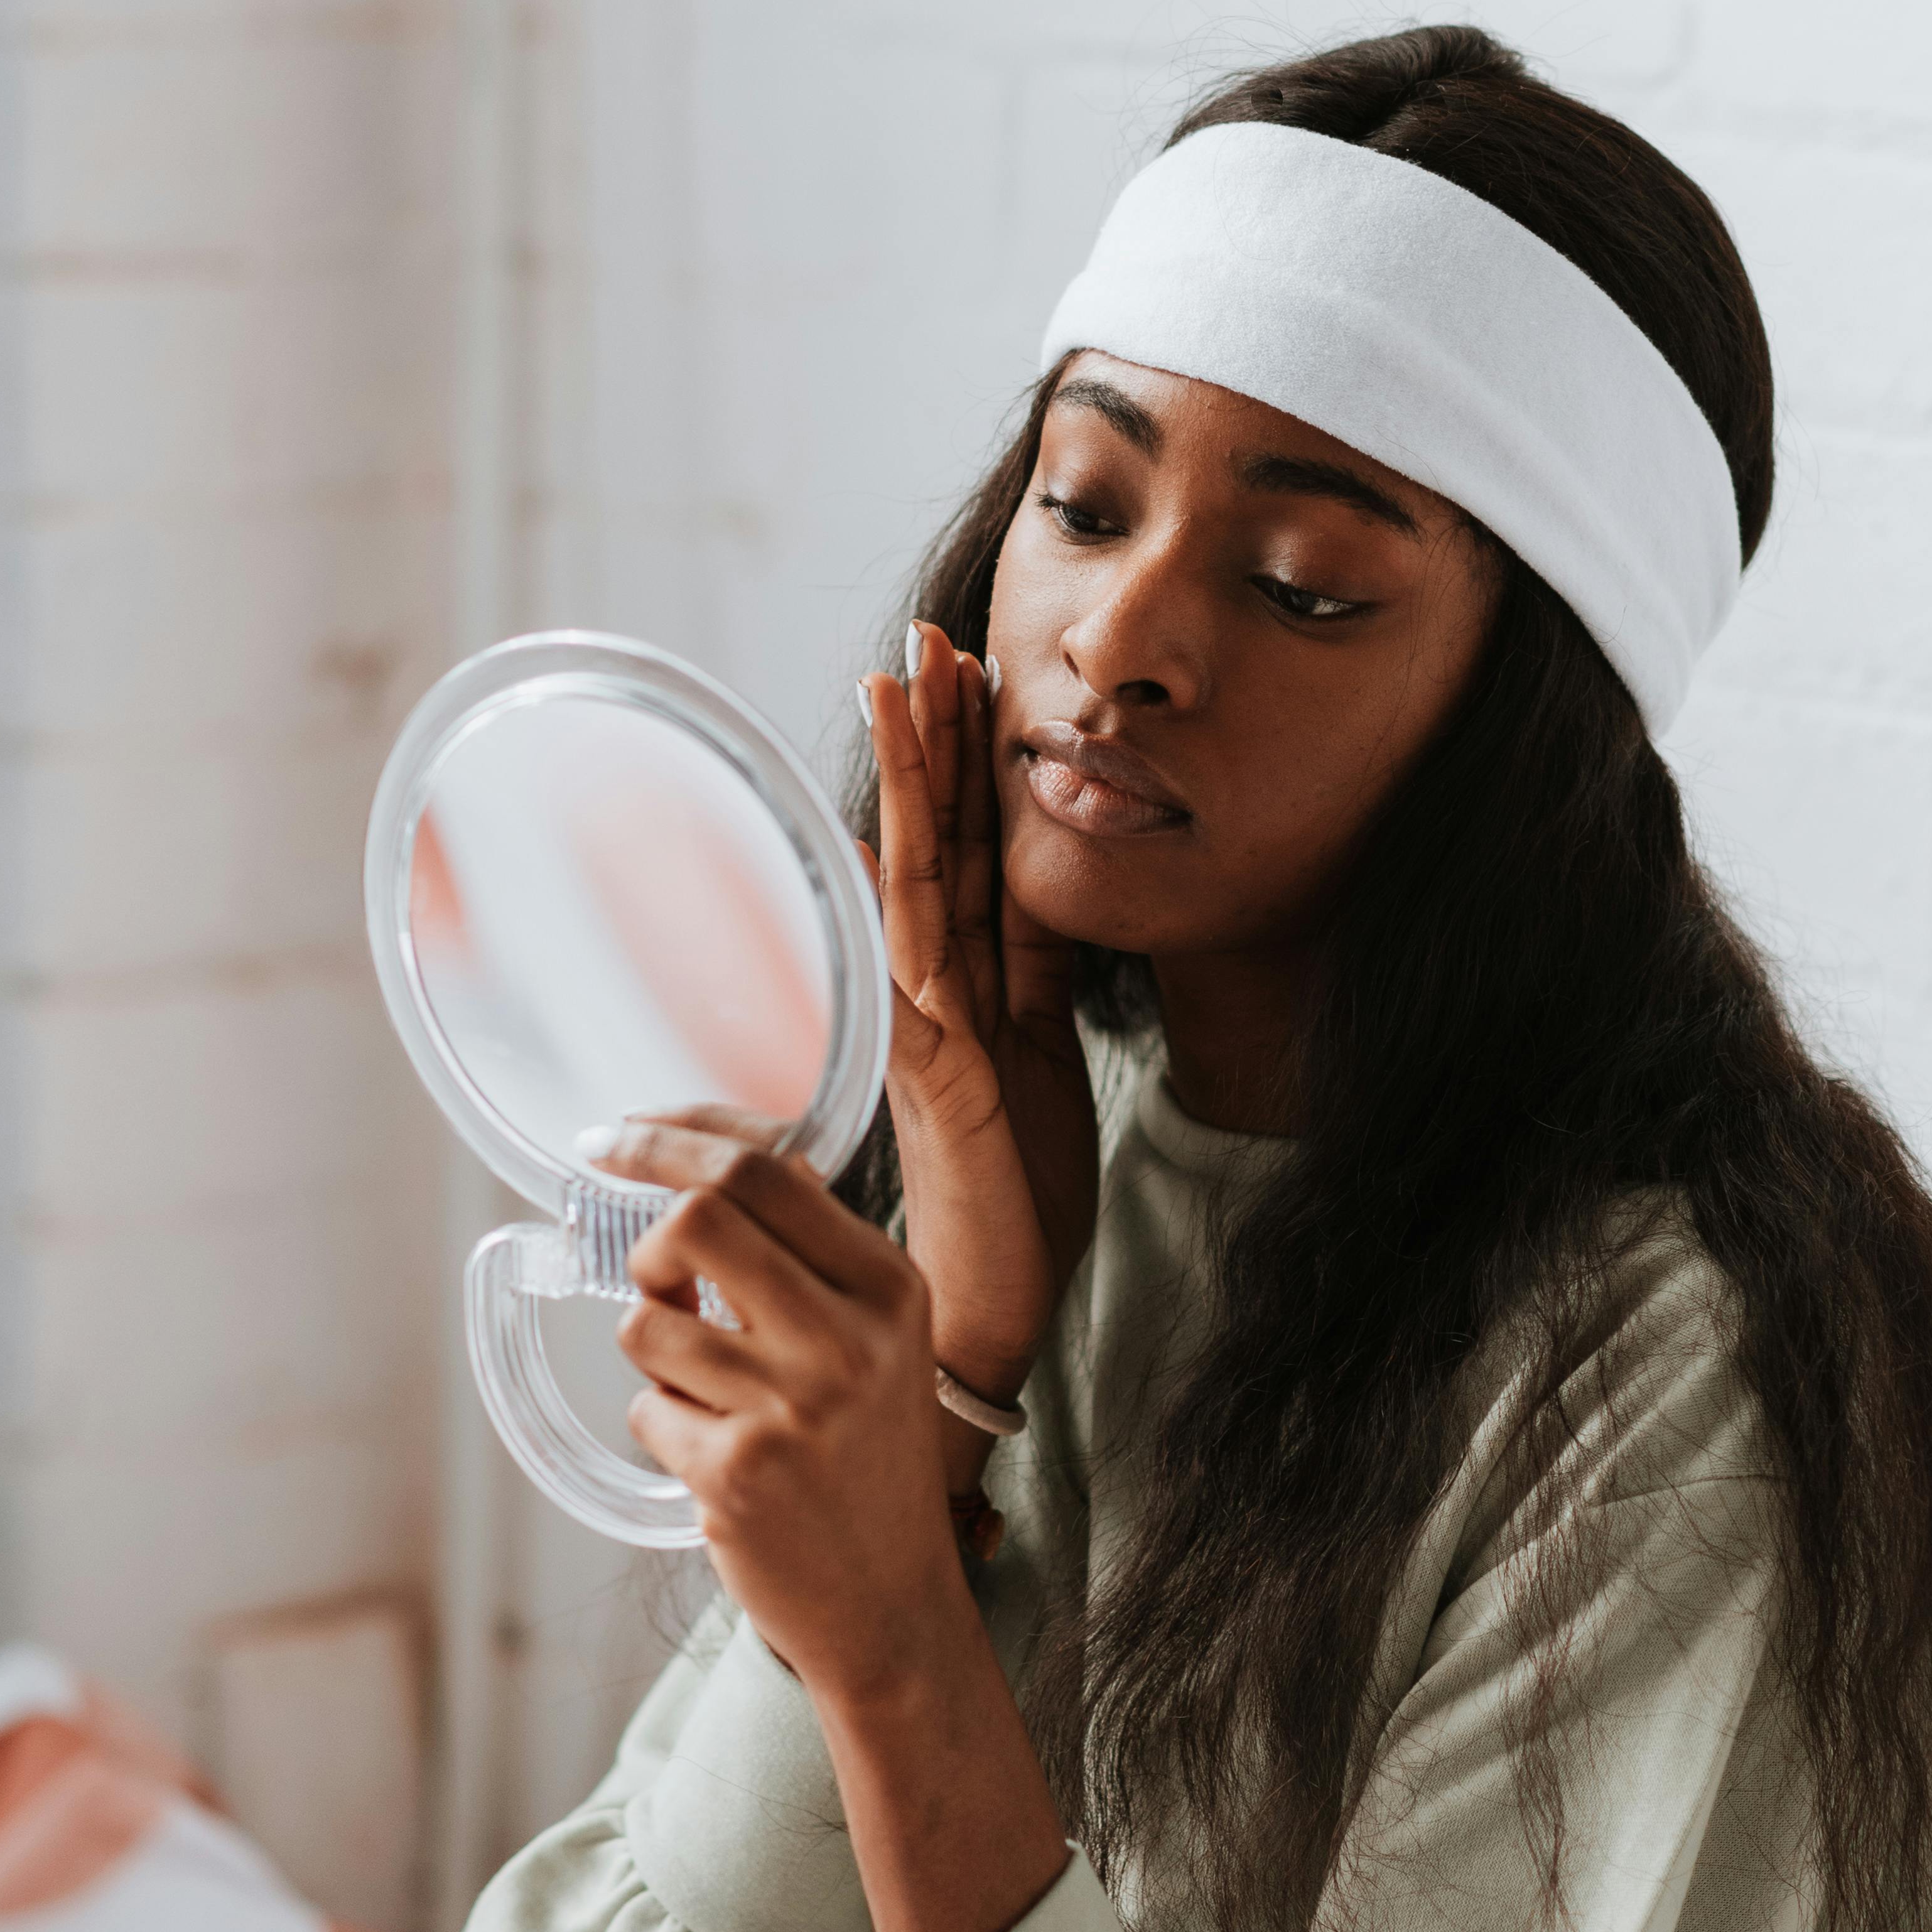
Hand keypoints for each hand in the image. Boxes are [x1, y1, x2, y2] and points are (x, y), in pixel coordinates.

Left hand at [616, 1143, 970, 1702]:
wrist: (892, 1599)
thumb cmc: (869, 1452)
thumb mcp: (879, 1334)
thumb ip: (810, 1250)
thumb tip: (708, 1164)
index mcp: (887, 1284)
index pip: (763, 1169)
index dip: (671, 1142)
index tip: (617, 1139)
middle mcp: (848, 1337)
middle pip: (697, 1218)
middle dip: (649, 1243)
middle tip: (656, 1278)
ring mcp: (793, 1407)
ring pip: (648, 1323)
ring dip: (653, 1349)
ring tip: (704, 1388)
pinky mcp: (737, 1474)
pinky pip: (646, 1409)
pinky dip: (663, 1424)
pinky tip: (714, 1454)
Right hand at [857, 622, 1099, 1402]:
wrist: (1000, 1294)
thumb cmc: (1021, 1181)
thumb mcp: (1051, 1043)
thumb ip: (1037, 963)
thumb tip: (1037, 877)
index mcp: (969, 975)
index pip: (964, 840)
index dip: (961, 754)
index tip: (964, 663)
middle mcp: (931, 985)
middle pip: (930, 836)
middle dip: (928, 735)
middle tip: (923, 638)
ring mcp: (923, 1025)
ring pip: (912, 878)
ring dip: (905, 784)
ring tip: (898, 694)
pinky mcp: (934, 1076)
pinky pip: (913, 975)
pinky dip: (896, 907)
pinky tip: (880, 845)